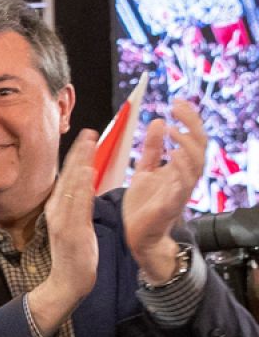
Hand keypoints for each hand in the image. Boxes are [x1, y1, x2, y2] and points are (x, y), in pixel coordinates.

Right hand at [28, 129, 99, 336]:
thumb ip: (77, 207)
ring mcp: (62, 220)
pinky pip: (76, 204)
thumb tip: (82, 189)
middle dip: (78, 152)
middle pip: (68, 176)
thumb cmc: (74, 256)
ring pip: (71, 186)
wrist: (66, 283)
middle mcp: (57, 210)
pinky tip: (86, 171)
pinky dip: (80, 187)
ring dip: (79, 162)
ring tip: (88, 143)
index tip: (87, 136)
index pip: (69, 177)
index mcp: (60, 208)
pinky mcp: (70, 231)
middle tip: (89, 131)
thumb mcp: (75, 226)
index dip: (77, 155)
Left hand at [123, 100, 206, 282]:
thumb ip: (151, 148)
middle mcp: (184, 178)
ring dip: (186, 146)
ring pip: (195, 166)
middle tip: (177, 107)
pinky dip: (180, 171)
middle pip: (199, 147)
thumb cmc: (144, 205)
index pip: (191, 138)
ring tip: (175, 131)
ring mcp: (180, 192)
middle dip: (191, 126)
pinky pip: (181, 187)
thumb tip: (158, 121)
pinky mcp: (170, 206)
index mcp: (179, 168)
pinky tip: (174, 156)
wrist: (138, 236)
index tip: (176, 101)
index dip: (187, 119)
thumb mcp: (145, 170)